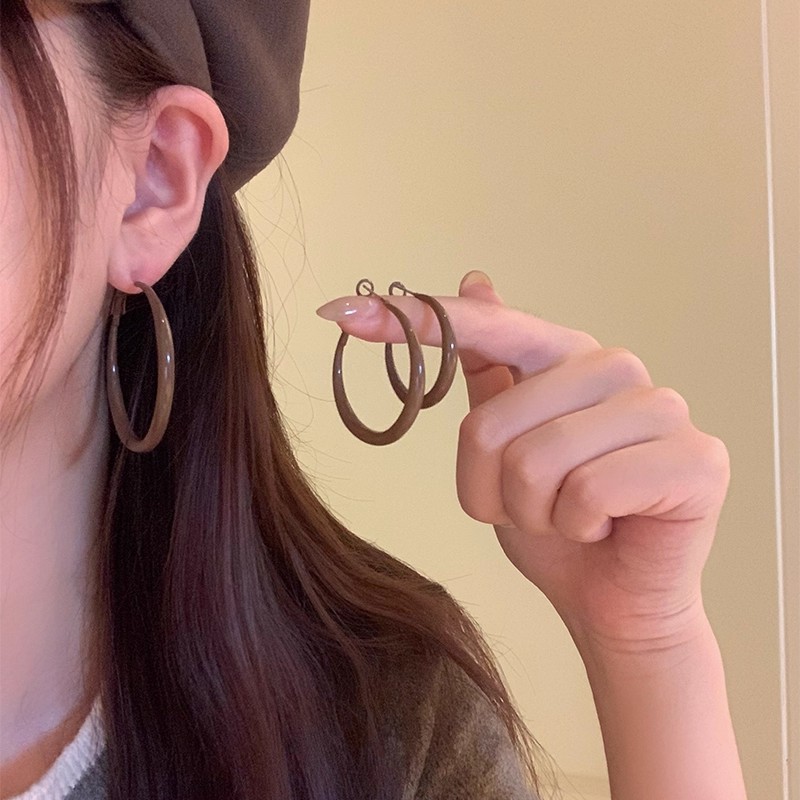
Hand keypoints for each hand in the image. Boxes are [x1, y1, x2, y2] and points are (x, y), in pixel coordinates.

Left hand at [316, 271, 730, 653]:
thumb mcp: (504, 447)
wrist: (612, 601)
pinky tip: (606, 529)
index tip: (342, 314)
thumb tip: (475, 279)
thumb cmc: (556, 522)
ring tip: (569, 520)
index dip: (416, 322)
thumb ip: (490, 368)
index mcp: (566, 356)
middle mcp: (615, 368)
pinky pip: (587, 493)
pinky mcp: (696, 460)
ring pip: (535, 461)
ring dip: (533, 513)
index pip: (484, 326)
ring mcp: (661, 409)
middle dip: (492, 488)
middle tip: (533, 507)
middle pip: (491, 422)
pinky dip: (578, 528)